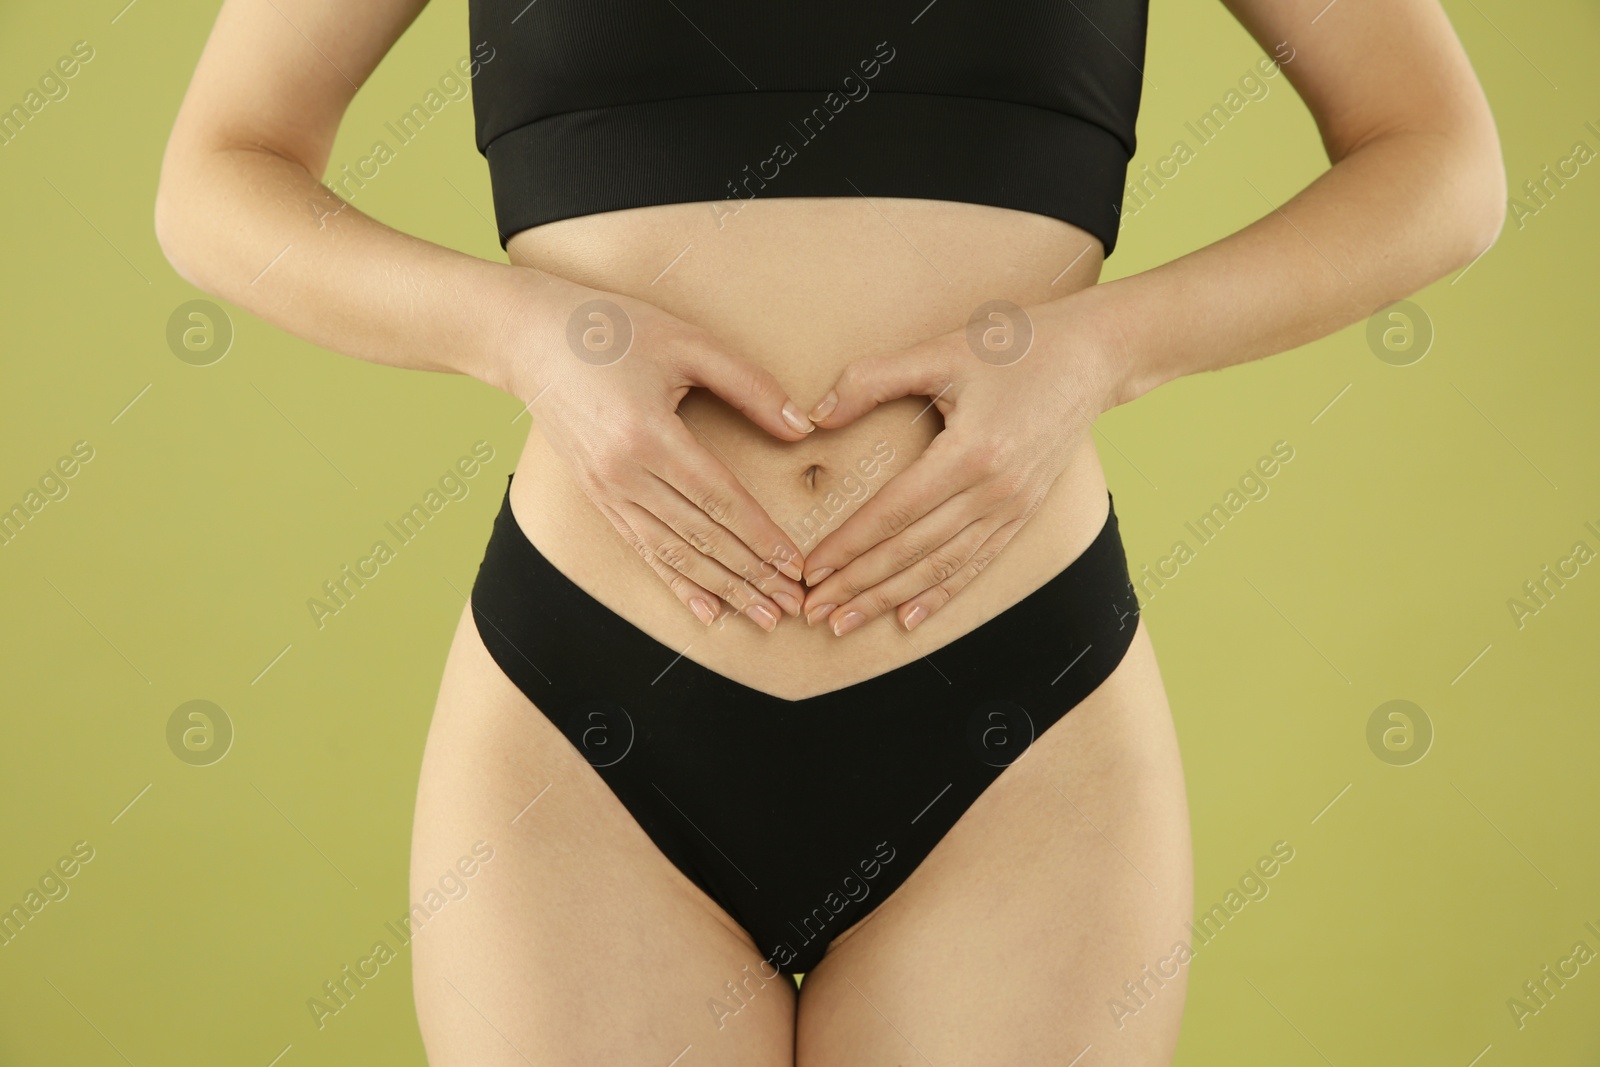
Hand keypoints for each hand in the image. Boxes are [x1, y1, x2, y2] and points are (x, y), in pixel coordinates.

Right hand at [494, 275, 814, 631]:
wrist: (528, 337)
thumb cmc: (612, 329)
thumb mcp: (687, 342)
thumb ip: (748, 385)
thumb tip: (800, 428)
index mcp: (650, 434)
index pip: (720, 500)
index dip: (762, 537)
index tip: (797, 565)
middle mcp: (625, 474)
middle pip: (701, 537)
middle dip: (752, 576)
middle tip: (794, 605)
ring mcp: (607, 491)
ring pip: (674, 554)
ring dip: (722, 589)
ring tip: (762, 615)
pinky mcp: (597, 497)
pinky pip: (641, 550)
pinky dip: (676, 583)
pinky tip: (705, 610)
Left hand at [798, 298, 1126, 635]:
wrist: (1095, 356)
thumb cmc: (1015, 345)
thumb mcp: (940, 351)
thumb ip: (872, 379)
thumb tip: (814, 414)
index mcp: (969, 453)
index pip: (893, 513)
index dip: (848, 546)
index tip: (809, 569)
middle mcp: (994, 492)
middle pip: (911, 551)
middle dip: (858, 585)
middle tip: (812, 610)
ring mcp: (1013, 507)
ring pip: (941, 567)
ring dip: (890, 599)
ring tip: (846, 622)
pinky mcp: (1024, 512)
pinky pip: (977, 564)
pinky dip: (941, 594)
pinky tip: (909, 618)